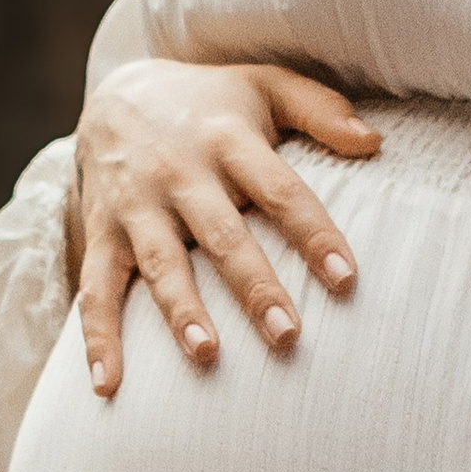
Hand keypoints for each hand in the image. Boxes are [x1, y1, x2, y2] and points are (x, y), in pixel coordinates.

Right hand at [73, 58, 378, 395]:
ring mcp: (137, 207)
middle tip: (288, 336)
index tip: (346, 279)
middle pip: (223, 234)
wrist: (116, 95)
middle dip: (254, 286)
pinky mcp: (101, 234)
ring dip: (181, 311)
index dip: (313, 234)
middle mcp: (180, 173)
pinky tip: (108, 386)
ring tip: (206, 355)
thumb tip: (374, 142)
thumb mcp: (264, 85)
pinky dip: (98, 338)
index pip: (280, 190)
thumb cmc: (209, 104)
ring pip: (161, 264)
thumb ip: (319, 109)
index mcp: (227, 139)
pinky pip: (96, 289)